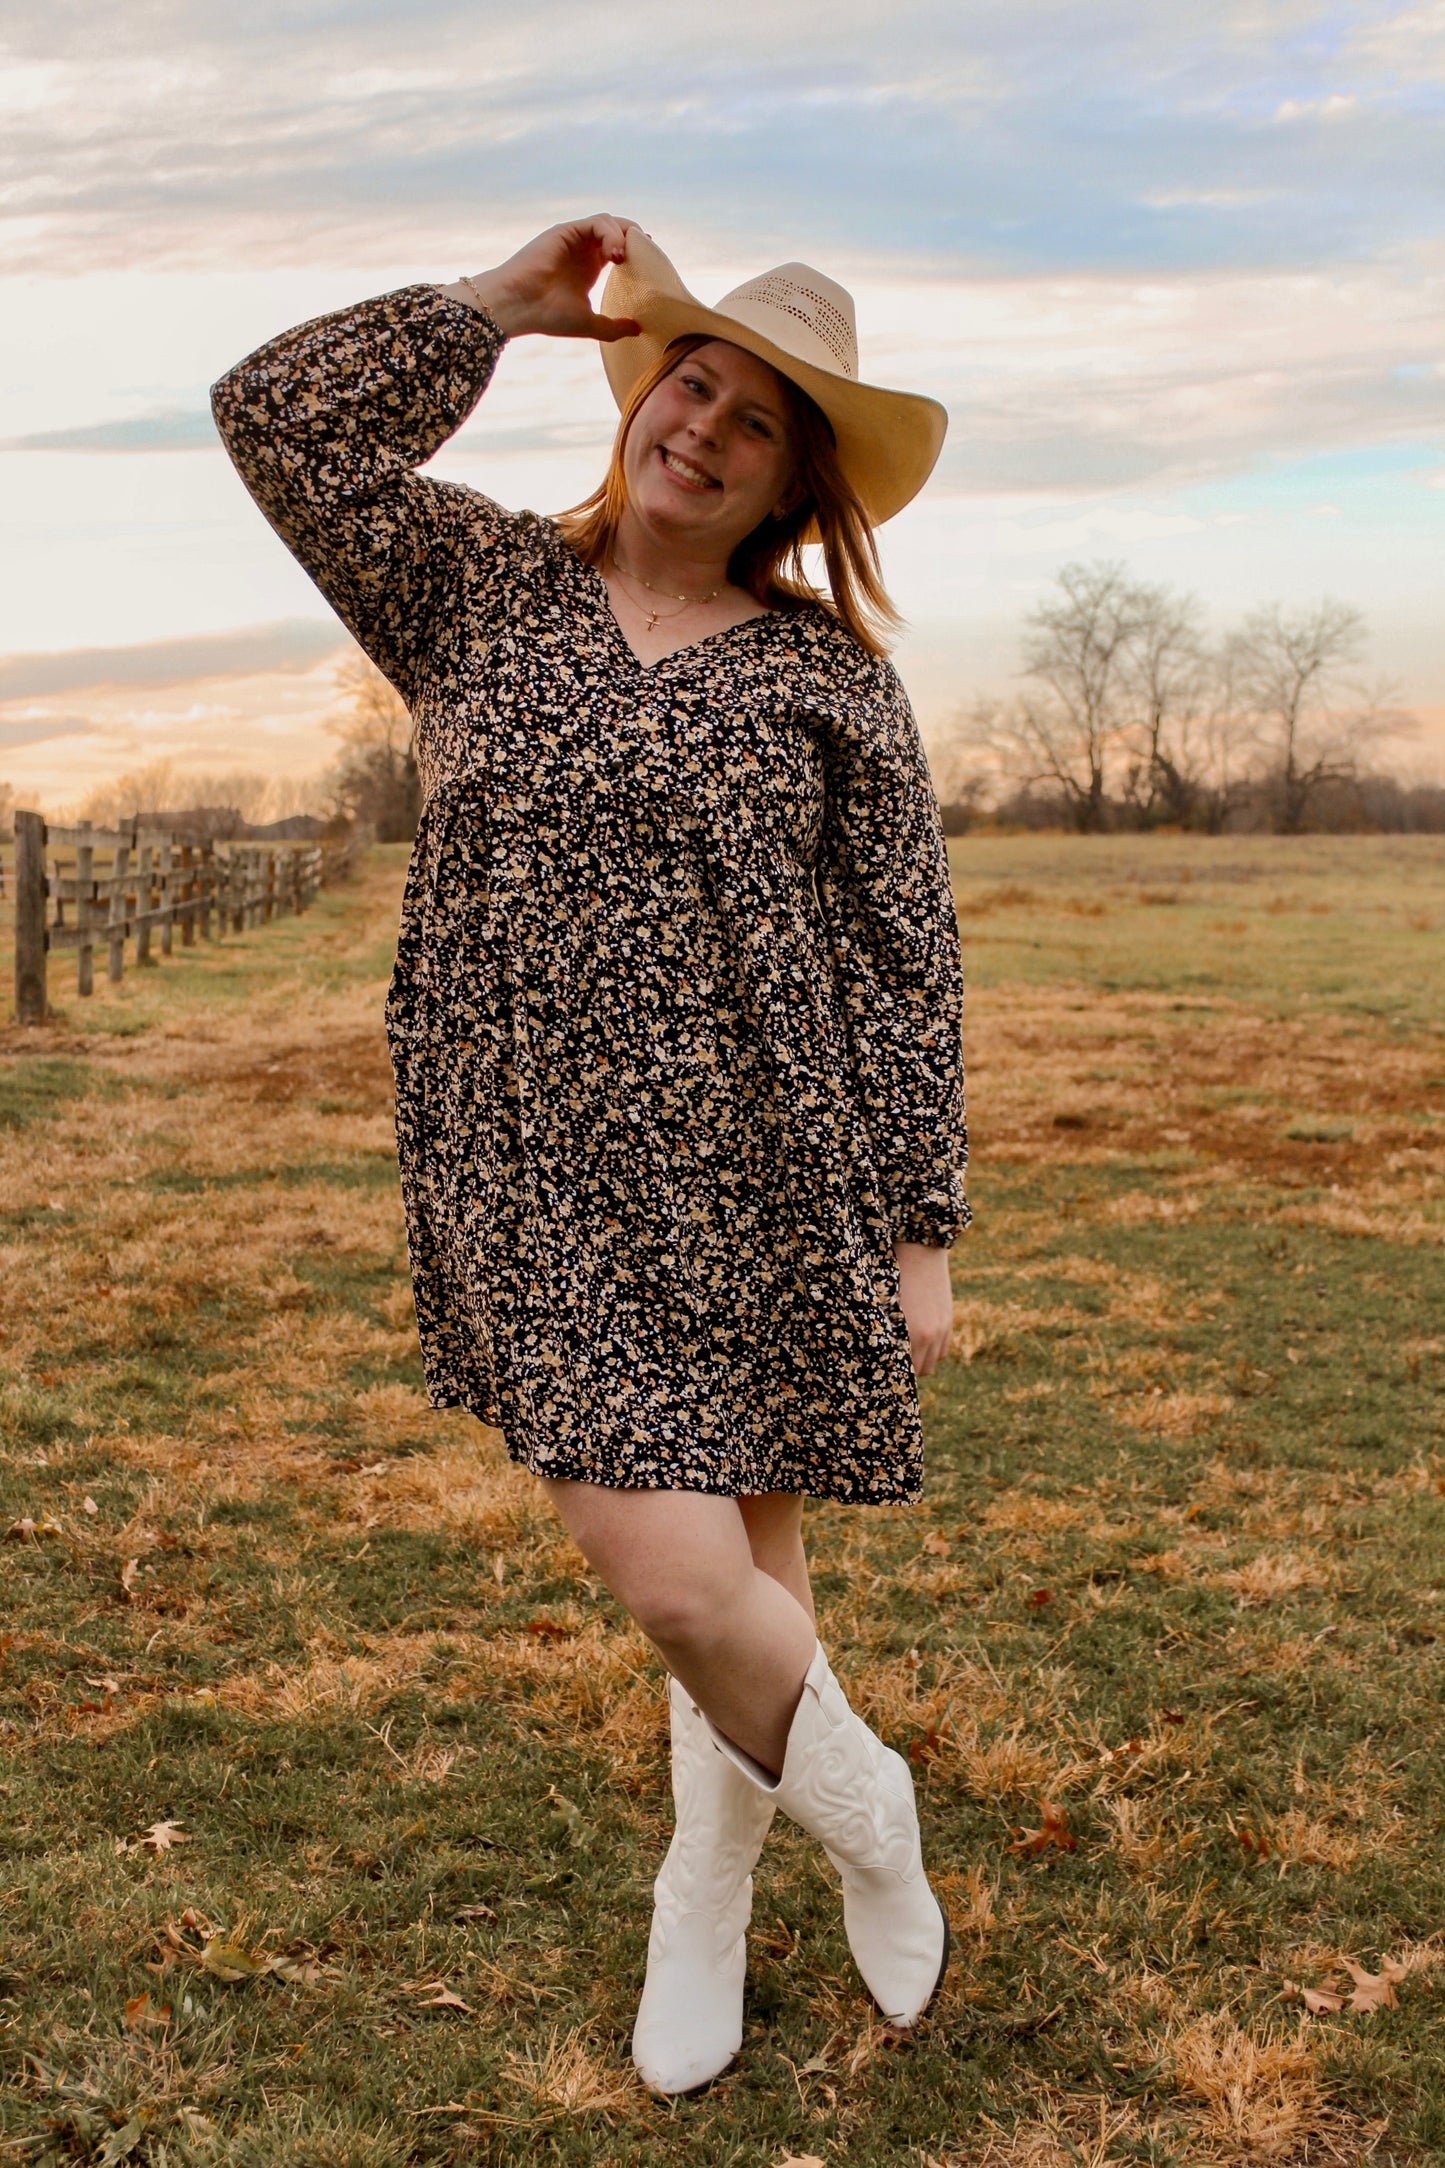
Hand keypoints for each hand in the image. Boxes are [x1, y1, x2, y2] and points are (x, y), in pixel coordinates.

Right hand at [447, 216, 641, 341]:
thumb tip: (639, 329)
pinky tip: (613, 254)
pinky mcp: (567, 230)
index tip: (652, 266)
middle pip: (619, 231)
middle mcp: (583, 249)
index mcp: (590, 266)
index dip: (638, 254)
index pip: (621, 249)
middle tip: (646, 257)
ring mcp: (575, 238)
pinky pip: (598, 222)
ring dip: (624, 237)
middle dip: (636, 240)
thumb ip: (614, 326)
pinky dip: (611, 233)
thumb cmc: (547, 316)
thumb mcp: (589, 324)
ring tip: (623, 260)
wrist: (518, 306)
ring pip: (610, 223)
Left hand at [894, 1241, 953, 1376]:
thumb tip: (876, 1351)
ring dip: (921, 1359)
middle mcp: (930, 1335)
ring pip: (933, 1361)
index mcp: (911, 1334)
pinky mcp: (948, 1320)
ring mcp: (942, 1328)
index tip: (884, 1368)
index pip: (906, 1370)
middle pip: (922, 1370)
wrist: (919, 1250)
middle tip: (893, 1358)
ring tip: (907, 1349)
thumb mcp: (883, 1306)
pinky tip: (920, 1338)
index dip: (895, 1371)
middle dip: (908, 1368)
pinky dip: (933, 1349)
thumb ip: (884, 1331)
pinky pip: (943, 1349)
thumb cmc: (892, 1275)